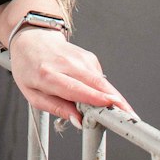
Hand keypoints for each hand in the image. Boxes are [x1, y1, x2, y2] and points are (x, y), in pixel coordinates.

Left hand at [7, 28, 133, 126]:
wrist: (30, 38)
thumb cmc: (28, 67)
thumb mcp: (32, 93)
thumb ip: (55, 108)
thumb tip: (78, 121)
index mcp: (47, 74)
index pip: (73, 88)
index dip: (92, 97)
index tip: (109, 105)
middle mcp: (65, 63)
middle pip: (94, 84)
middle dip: (115, 100)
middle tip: (131, 117)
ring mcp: (79, 58)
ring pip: (102, 82)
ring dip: (114, 99)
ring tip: (122, 115)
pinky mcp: (88, 57)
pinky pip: (99, 79)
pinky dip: (103, 91)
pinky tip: (97, 96)